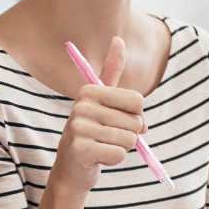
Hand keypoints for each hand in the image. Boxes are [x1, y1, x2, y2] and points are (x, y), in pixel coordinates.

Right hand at [50, 37, 146, 193]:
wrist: (72, 169)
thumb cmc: (93, 133)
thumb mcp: (102, 101)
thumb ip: (111, 72)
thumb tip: (118, 39)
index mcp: (89, 90)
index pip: (137, 101)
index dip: (135, 115)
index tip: (118, 120)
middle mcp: (81, 105)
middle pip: (135, 121)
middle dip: (129, 134)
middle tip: (108, 138)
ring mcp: (78, 127)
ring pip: (129, 139)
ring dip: (121, 148)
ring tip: (102, 147)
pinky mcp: (80, 150)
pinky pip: (119, 154)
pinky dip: (114, 160)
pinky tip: (98, 158)